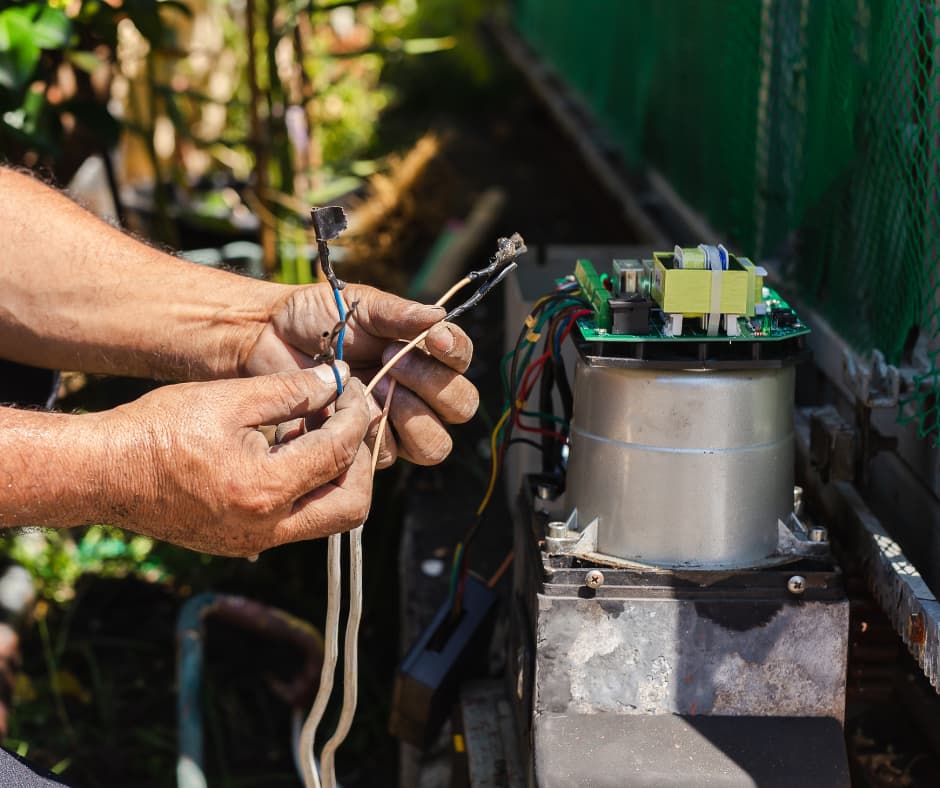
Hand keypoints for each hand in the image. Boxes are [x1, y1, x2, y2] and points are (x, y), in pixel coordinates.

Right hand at [100, 363, 371, 555]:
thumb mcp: (230, 397)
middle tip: (351, 420)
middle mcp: (266, 528)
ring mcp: (254, 542)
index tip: (354, 389)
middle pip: (352, 505)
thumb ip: (292, 390)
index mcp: (265, 489)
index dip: (356, 416)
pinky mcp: (243, 543)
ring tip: (319, 429)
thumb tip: (337, 380)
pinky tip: (294, 449)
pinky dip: (309, 487)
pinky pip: (297, 521)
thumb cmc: (159, 429)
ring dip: (337, 475)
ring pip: (328, 517)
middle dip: (361, 461)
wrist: (104, 471)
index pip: (339, 453)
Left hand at [243, 283, 478, 466]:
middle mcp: (419, 393)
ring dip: (409, 417)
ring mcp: (395, 423)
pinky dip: (371, 433)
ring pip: (434, 443)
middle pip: (460, 408)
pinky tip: (346, 407)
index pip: (461, 362)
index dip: (455, 354)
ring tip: (374, 388)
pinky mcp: (366, 446)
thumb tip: (439, 317)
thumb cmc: (319, 317)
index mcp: (425, 354)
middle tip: (392, 362)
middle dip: (432, 386)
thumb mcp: (363, 306)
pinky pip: (389, 455)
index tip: (433, 339)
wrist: (269, 339)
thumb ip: (401, 314)